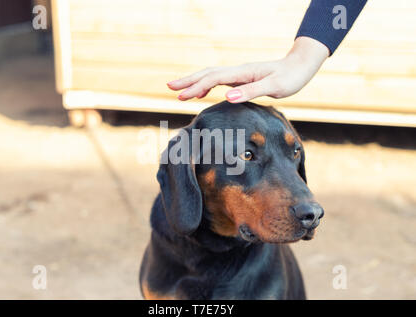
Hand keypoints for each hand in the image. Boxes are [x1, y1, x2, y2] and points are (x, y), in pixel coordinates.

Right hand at [167, 36, 328, 102]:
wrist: (300, 66)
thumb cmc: (290, 77)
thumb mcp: (274, 87)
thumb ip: (251, 91)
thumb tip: (227, 97)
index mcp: (242, 73)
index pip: (213, 79)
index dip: (195, 87)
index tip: (181, 96)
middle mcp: (238, 71)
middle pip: (207, 73)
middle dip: (187, 81)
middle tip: (169, 88)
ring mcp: (239, 74)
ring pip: (211, 76)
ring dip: (194, 82)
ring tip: (179, 92)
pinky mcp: (242, 79)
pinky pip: (219, 80)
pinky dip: (206, 85)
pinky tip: (202, 92)